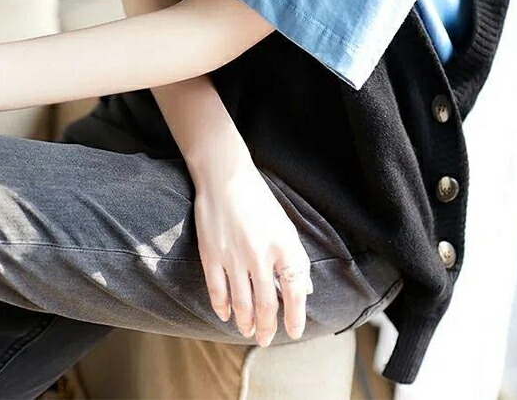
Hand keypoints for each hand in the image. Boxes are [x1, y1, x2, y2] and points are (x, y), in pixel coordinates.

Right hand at [193, 159, 313, 346]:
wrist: (225, 177)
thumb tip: (305, 289)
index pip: (295, 290)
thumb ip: (295, 259)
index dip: (296, 315)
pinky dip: (222, 308)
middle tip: (266, 340)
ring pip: (242, 303)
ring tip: (249, 332)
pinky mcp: (212, 255)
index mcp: (284, 244)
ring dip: (246, 323)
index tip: (294, 332)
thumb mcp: (284, 225)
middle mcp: (261, 254)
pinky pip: (218, 291)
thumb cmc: (258, 200)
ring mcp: (234, 256)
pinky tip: (226, 315)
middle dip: (268, 328)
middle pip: (267, 303)